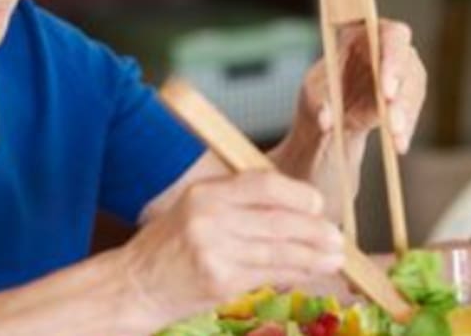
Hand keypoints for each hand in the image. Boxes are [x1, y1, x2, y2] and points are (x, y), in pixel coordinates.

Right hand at [123, 171, 344, 325]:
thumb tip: (297, 206)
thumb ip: (240, 203)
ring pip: (279, 251)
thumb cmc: (170, 246)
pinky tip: (312, 272)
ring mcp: (215, 251)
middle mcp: (210, 218)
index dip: (298, 194)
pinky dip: (296, 274)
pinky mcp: (220, 282)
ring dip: (313, 256)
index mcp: (206, 192)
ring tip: (335, 258)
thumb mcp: (197, 209)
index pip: (264, 184)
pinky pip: (270, 275)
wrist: (133, 285)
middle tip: (337, 237)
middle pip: (278, 220)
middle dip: (315, 230)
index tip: (318, 204)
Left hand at [297, 19, 425, 152]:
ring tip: (396, 139)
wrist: (330, 119)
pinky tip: (399, 145)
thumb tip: (326, 120)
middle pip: (407, 62)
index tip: (386, 90)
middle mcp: (388, 49)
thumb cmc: (319, 96)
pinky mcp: (407, 95)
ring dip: (406, 115)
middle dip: (402, 93)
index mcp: (364, 34)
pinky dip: (406, 128)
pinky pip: (412, 110)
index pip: (389, 35)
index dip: (392, 59)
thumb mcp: (311, 98)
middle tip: (392, 122)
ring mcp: (401, 71)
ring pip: (413, 89)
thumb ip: (318, 106)